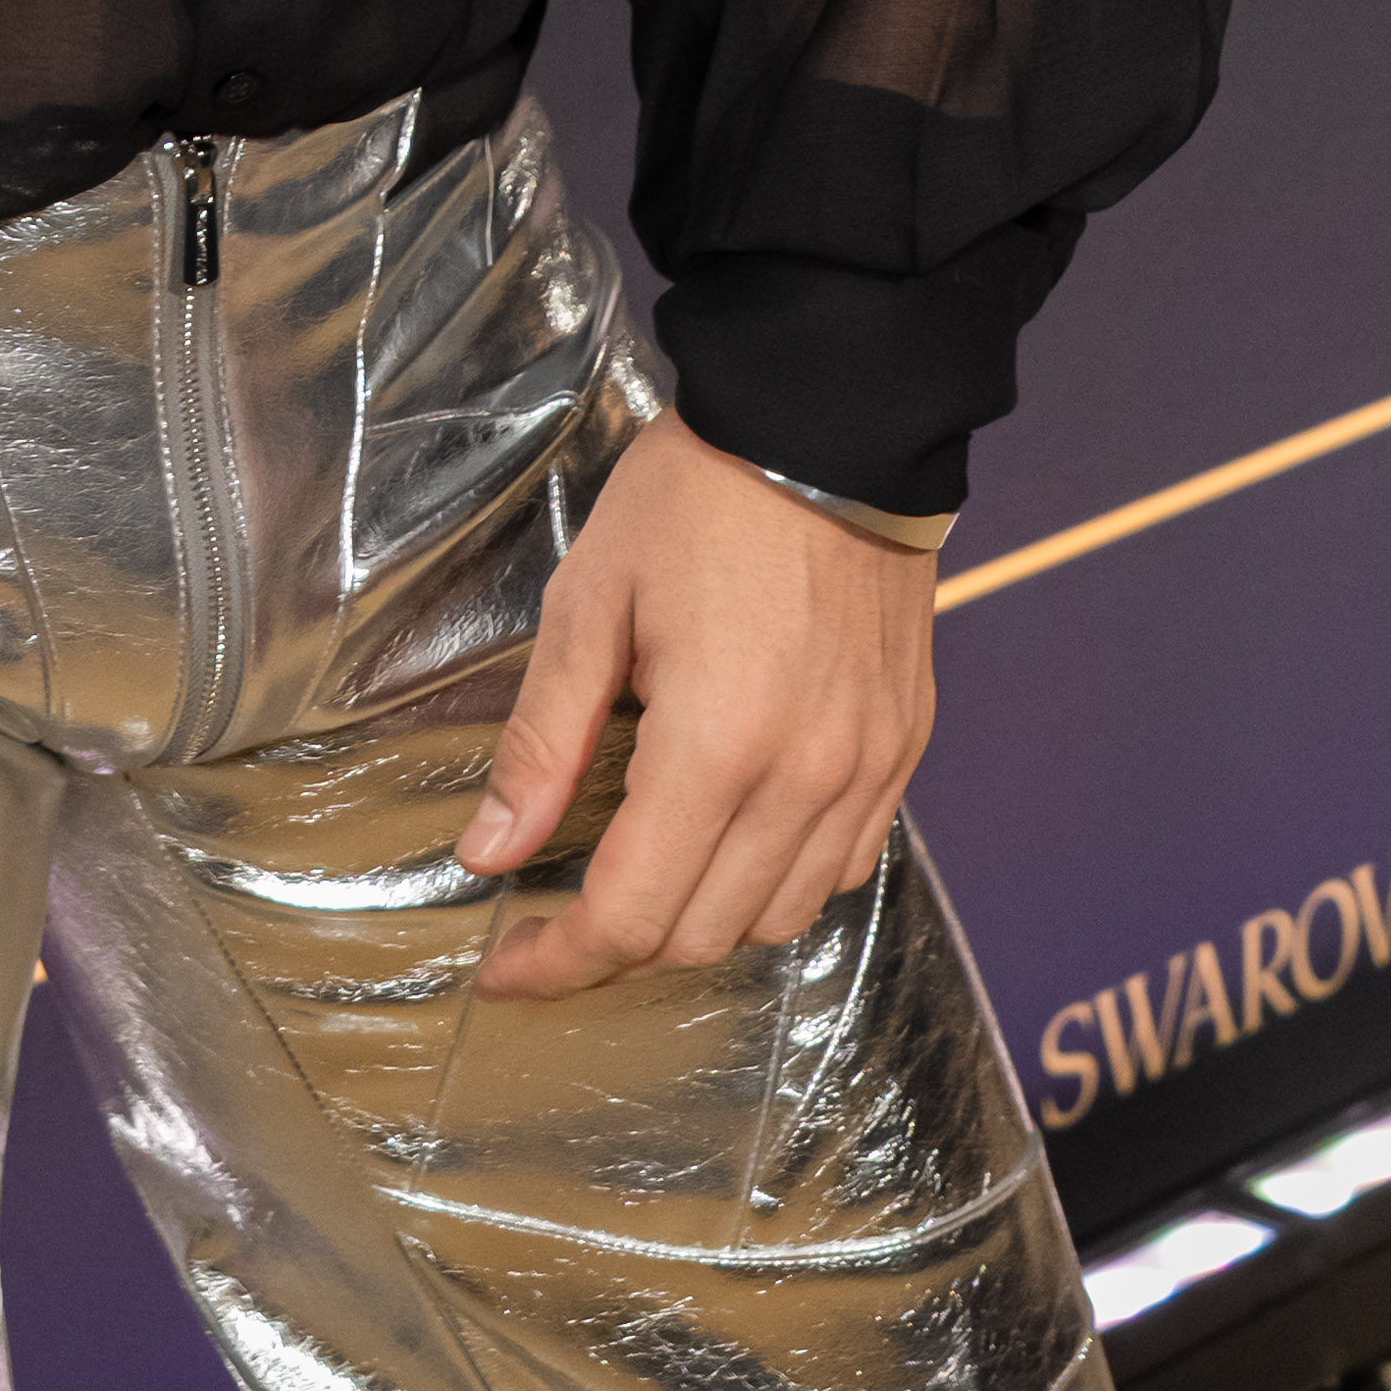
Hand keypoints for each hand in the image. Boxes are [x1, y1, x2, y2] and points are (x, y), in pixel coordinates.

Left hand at [459, 405, 934, 996]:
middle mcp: (804, 783)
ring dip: (700, 918)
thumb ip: (541, 743)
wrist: (830, 424)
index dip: (558, 960)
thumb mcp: (590, 604)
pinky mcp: (901, 751)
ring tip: (641, 870)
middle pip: (704, 934)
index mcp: (717, 749)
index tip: (504, 966)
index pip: (632, 914)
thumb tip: (489, 854)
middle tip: (555, 912)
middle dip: (618, 944)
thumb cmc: (698, 500)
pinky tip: (731, 834)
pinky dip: (778, 880)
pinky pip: (842, 868)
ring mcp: (865, 772)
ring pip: (779, 918)